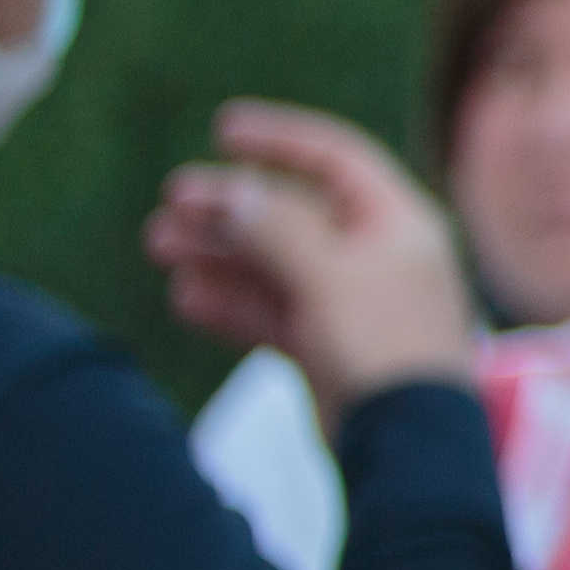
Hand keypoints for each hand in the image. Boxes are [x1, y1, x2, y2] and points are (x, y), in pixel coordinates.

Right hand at [147, 102, 478, 417]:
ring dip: (220, 254)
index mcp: (399, 223)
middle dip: (232, 207)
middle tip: (171, 205)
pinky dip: (233, 303)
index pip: (338, 160)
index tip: (224, 129)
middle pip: (295, 215)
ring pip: (276, 266)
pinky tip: (187, 297)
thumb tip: (234, 190)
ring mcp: (351, 303)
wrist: (409, 439)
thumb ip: (279, 228)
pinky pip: (273, 313)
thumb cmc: (387, 344)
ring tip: (160, 246)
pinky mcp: (328, 346)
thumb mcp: (332, 273)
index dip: (282, 141)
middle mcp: (378, 257)